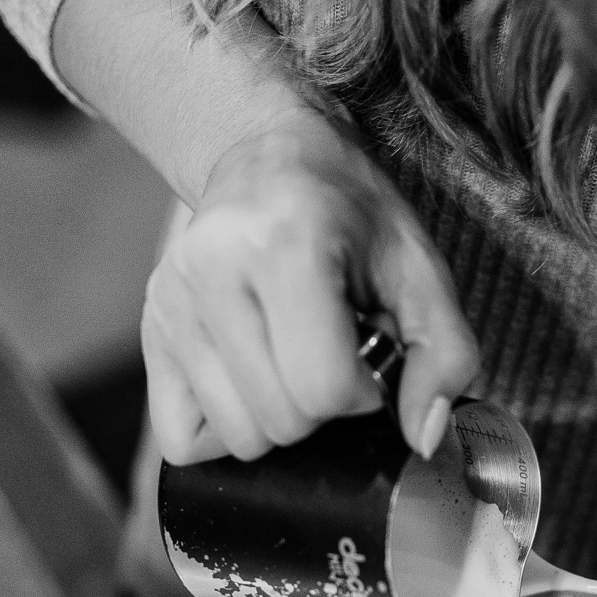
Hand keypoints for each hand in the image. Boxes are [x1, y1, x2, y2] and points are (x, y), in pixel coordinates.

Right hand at [142, 109, 479, 464]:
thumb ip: (444, 355)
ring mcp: (170, 303)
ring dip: (278, 418)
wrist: (270, 157)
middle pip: (280, 422)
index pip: (323, 388)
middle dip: (322, 406)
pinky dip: (226, 428)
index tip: (367, 354)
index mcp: (286, 244)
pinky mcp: (151, 330)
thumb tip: (425, 438)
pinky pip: (183, 439)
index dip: (362, 392)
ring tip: (290, 358)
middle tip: (330, 352)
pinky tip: (252, 382)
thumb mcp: (420, 270)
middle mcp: (212, 270)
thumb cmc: (352, 214)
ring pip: (237, 438)